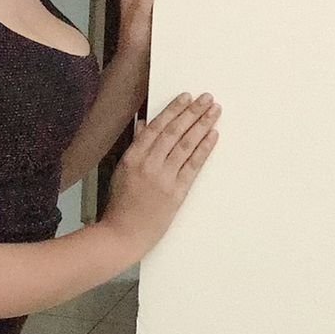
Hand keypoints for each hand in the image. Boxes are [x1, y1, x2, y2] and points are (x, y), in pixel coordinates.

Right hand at [100, 90, 221, 260]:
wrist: (122, 235)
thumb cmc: (120, 206)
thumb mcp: (121, 172)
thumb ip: (135, 147)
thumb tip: (145, 125)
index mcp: (132, 157)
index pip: (156, 127)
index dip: (173, 110)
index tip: (186, 98)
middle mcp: (148, 164)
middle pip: (175, 132)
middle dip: (192, 112)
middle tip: (206, 98)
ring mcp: (164, 178)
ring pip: (186, 145)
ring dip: (202, 125)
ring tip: (214, 111)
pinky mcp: (176, 192)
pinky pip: (193, 165)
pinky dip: (204, 148)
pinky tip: (213, 135)